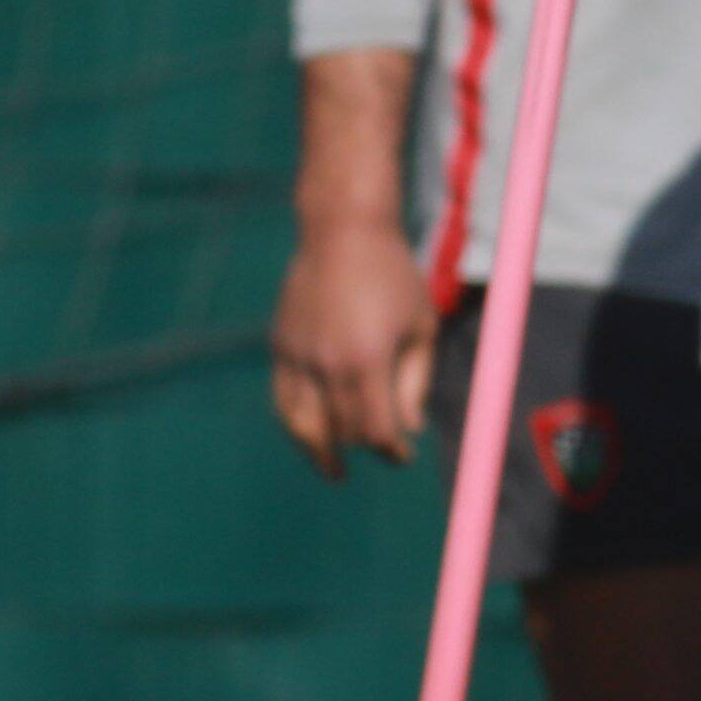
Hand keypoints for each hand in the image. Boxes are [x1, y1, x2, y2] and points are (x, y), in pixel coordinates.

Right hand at [266, 207, 436, 477]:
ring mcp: (296, 355)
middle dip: (364, 447)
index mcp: (366, 359)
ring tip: (331, 469)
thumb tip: (409, 429)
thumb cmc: (392, 276)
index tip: (404, 455)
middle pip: (341, 431)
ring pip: (301, 424)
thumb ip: (415, 383)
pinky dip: (297, 422)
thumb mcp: (420, 327)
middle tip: (383, 452)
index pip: (376, 428)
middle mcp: (325, 362)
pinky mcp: (280, 346)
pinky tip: (312, 432)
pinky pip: (284, 399)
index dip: (392, 451)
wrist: (342, 231)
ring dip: (318, 450)